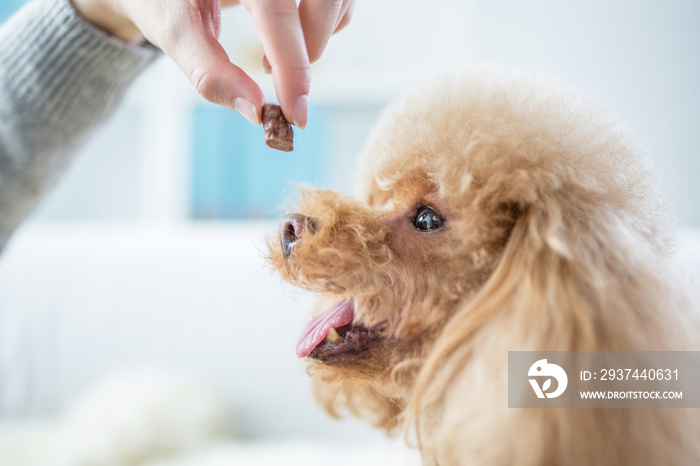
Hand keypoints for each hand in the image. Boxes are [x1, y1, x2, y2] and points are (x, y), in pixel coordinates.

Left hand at [71, 0, 353, 127]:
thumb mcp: (174, 31)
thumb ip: (209, 72)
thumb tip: (255, 112)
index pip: (277, 11)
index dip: (293, 66)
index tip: (297, 115)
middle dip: (311, 48)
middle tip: (278, 80)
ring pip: (337, 1)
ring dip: (316, 40)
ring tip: (271, 61)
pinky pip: (337, 1)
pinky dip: (322, 28)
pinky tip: (285, 41)